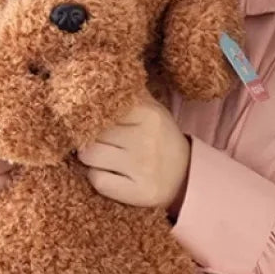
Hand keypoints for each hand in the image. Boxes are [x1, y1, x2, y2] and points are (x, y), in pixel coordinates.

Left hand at [75, 87, 190, 214]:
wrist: (186, 176)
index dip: (92, 116)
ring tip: (104, 158)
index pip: (101, 108)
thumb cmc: (157, 138)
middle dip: (88, 138)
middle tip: (100, 142)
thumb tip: (92, 81)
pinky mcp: (139, 193)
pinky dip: (98, 178)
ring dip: (90, 158)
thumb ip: (125, 95)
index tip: (92, 121)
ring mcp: (143, 168)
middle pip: (91, 133)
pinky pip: (98, 181)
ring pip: (88, 156)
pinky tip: (111, 175)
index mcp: (148, 114)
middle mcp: (146, 140)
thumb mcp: (149, 110)